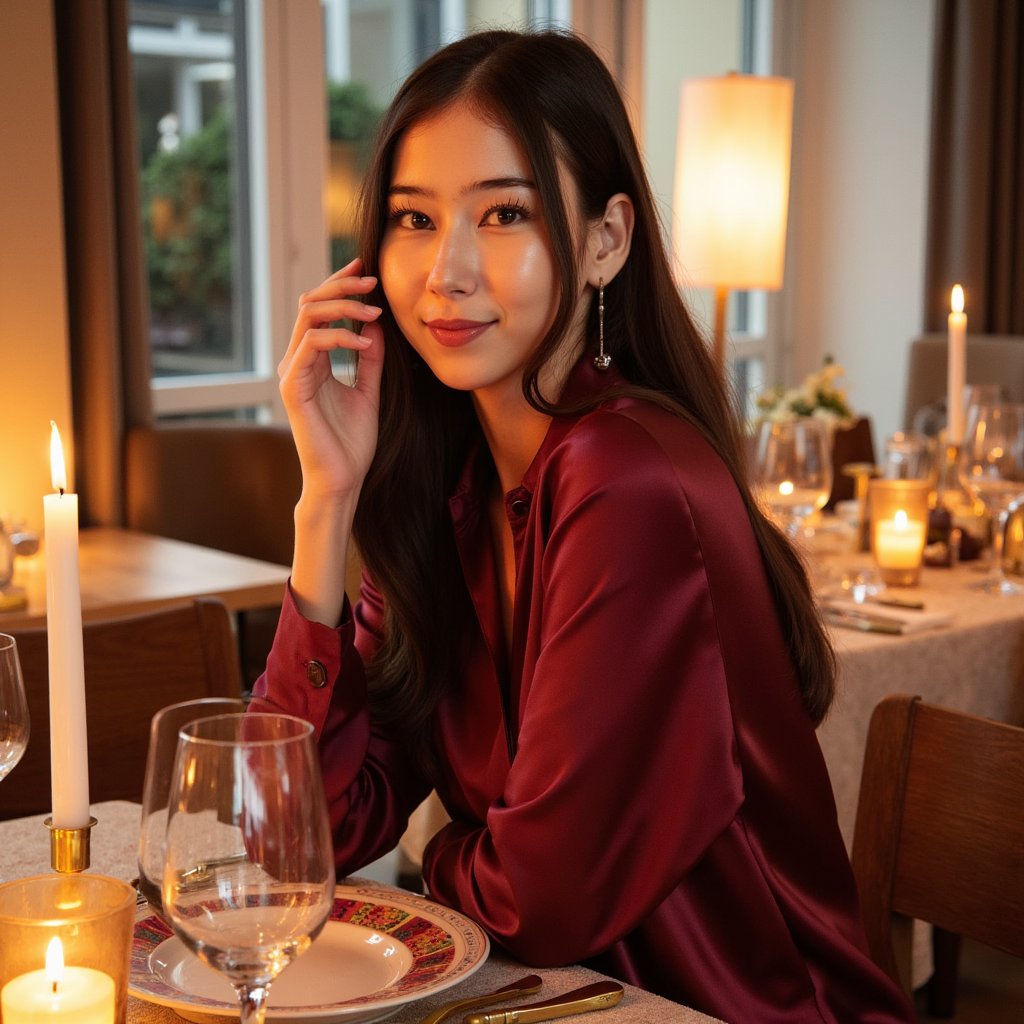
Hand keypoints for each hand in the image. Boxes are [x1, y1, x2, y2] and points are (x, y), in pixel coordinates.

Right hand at [278, 257, 384, 505]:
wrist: (342, 479)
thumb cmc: (352, 442)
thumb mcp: (369, 390)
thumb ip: (370, 358)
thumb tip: (375, 325)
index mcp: (313, 360)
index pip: (321, 309)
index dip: (341, 285)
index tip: (368, 270)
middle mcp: (298, 361)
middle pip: (312, 303)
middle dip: (342, 285)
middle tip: (372, 279)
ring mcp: (291, 372)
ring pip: (309, 317)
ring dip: (343, 305)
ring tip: (374, 309)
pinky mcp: (291, 387)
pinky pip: (312, 345)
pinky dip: (340, 337)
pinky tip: (365, 342)